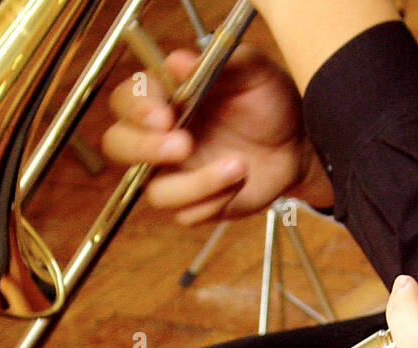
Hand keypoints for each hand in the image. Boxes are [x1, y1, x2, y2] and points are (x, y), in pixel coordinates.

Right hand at [100, 46, 330, 222]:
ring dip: (196, 183)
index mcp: (165, 98)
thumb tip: (177, 61)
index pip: (126, 101)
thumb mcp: (252, 72)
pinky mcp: (195, 204)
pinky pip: (187, 215)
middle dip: (144, 149)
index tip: (165, 115)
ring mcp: (175, 174)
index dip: (137, 108)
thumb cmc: (270, 102)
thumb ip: (217, 63)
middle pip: (119, 147)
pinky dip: (214, 201)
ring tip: (238, 165)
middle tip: (183, 146)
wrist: (298, 144)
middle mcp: (161, 136)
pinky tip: (239, 182)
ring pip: (154, 191)